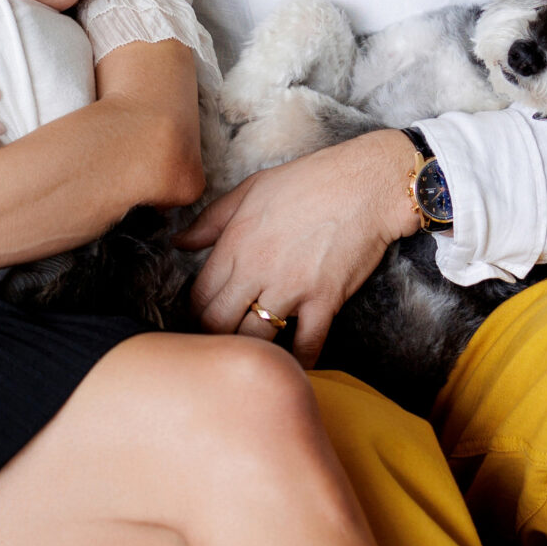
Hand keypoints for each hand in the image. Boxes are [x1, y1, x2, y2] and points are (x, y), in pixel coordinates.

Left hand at [177, 129, 417, 366]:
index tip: (203, 319)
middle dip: (216, 337)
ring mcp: (291, 287)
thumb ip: (211, 220)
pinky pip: (306, 344)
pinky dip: (299, 360)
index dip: (196, 313)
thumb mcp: (251, 189)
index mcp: (235, 242)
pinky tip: (294, 364)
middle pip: (219, 323)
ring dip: (252, 349)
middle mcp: (257, 269)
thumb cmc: (310, 181)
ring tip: (252, 354)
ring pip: (255, 338)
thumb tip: (179, 242)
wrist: (367, 184)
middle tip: (222, 344)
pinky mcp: (325, 300)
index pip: (199, 295)